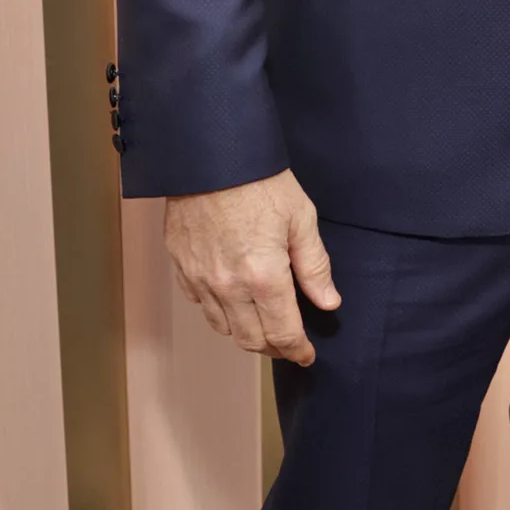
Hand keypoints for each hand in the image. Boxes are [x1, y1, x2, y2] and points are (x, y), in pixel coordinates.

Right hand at [163, 170, 340, 365]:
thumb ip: (314, 266)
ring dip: (246, 333)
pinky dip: (219, 310)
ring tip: (262, 324)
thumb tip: (327, 302)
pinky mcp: (181, 267)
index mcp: (264, 276)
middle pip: (252, 340)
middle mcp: (229, 286)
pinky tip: (233, 298)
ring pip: (223, 328)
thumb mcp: (300, 218)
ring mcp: (200, 279)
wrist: (208, 155)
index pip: (283, 333)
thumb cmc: (259, 181)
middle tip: (288, 343)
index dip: (298, 350)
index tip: (306, 355)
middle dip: (274, 348)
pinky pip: (200, 304)